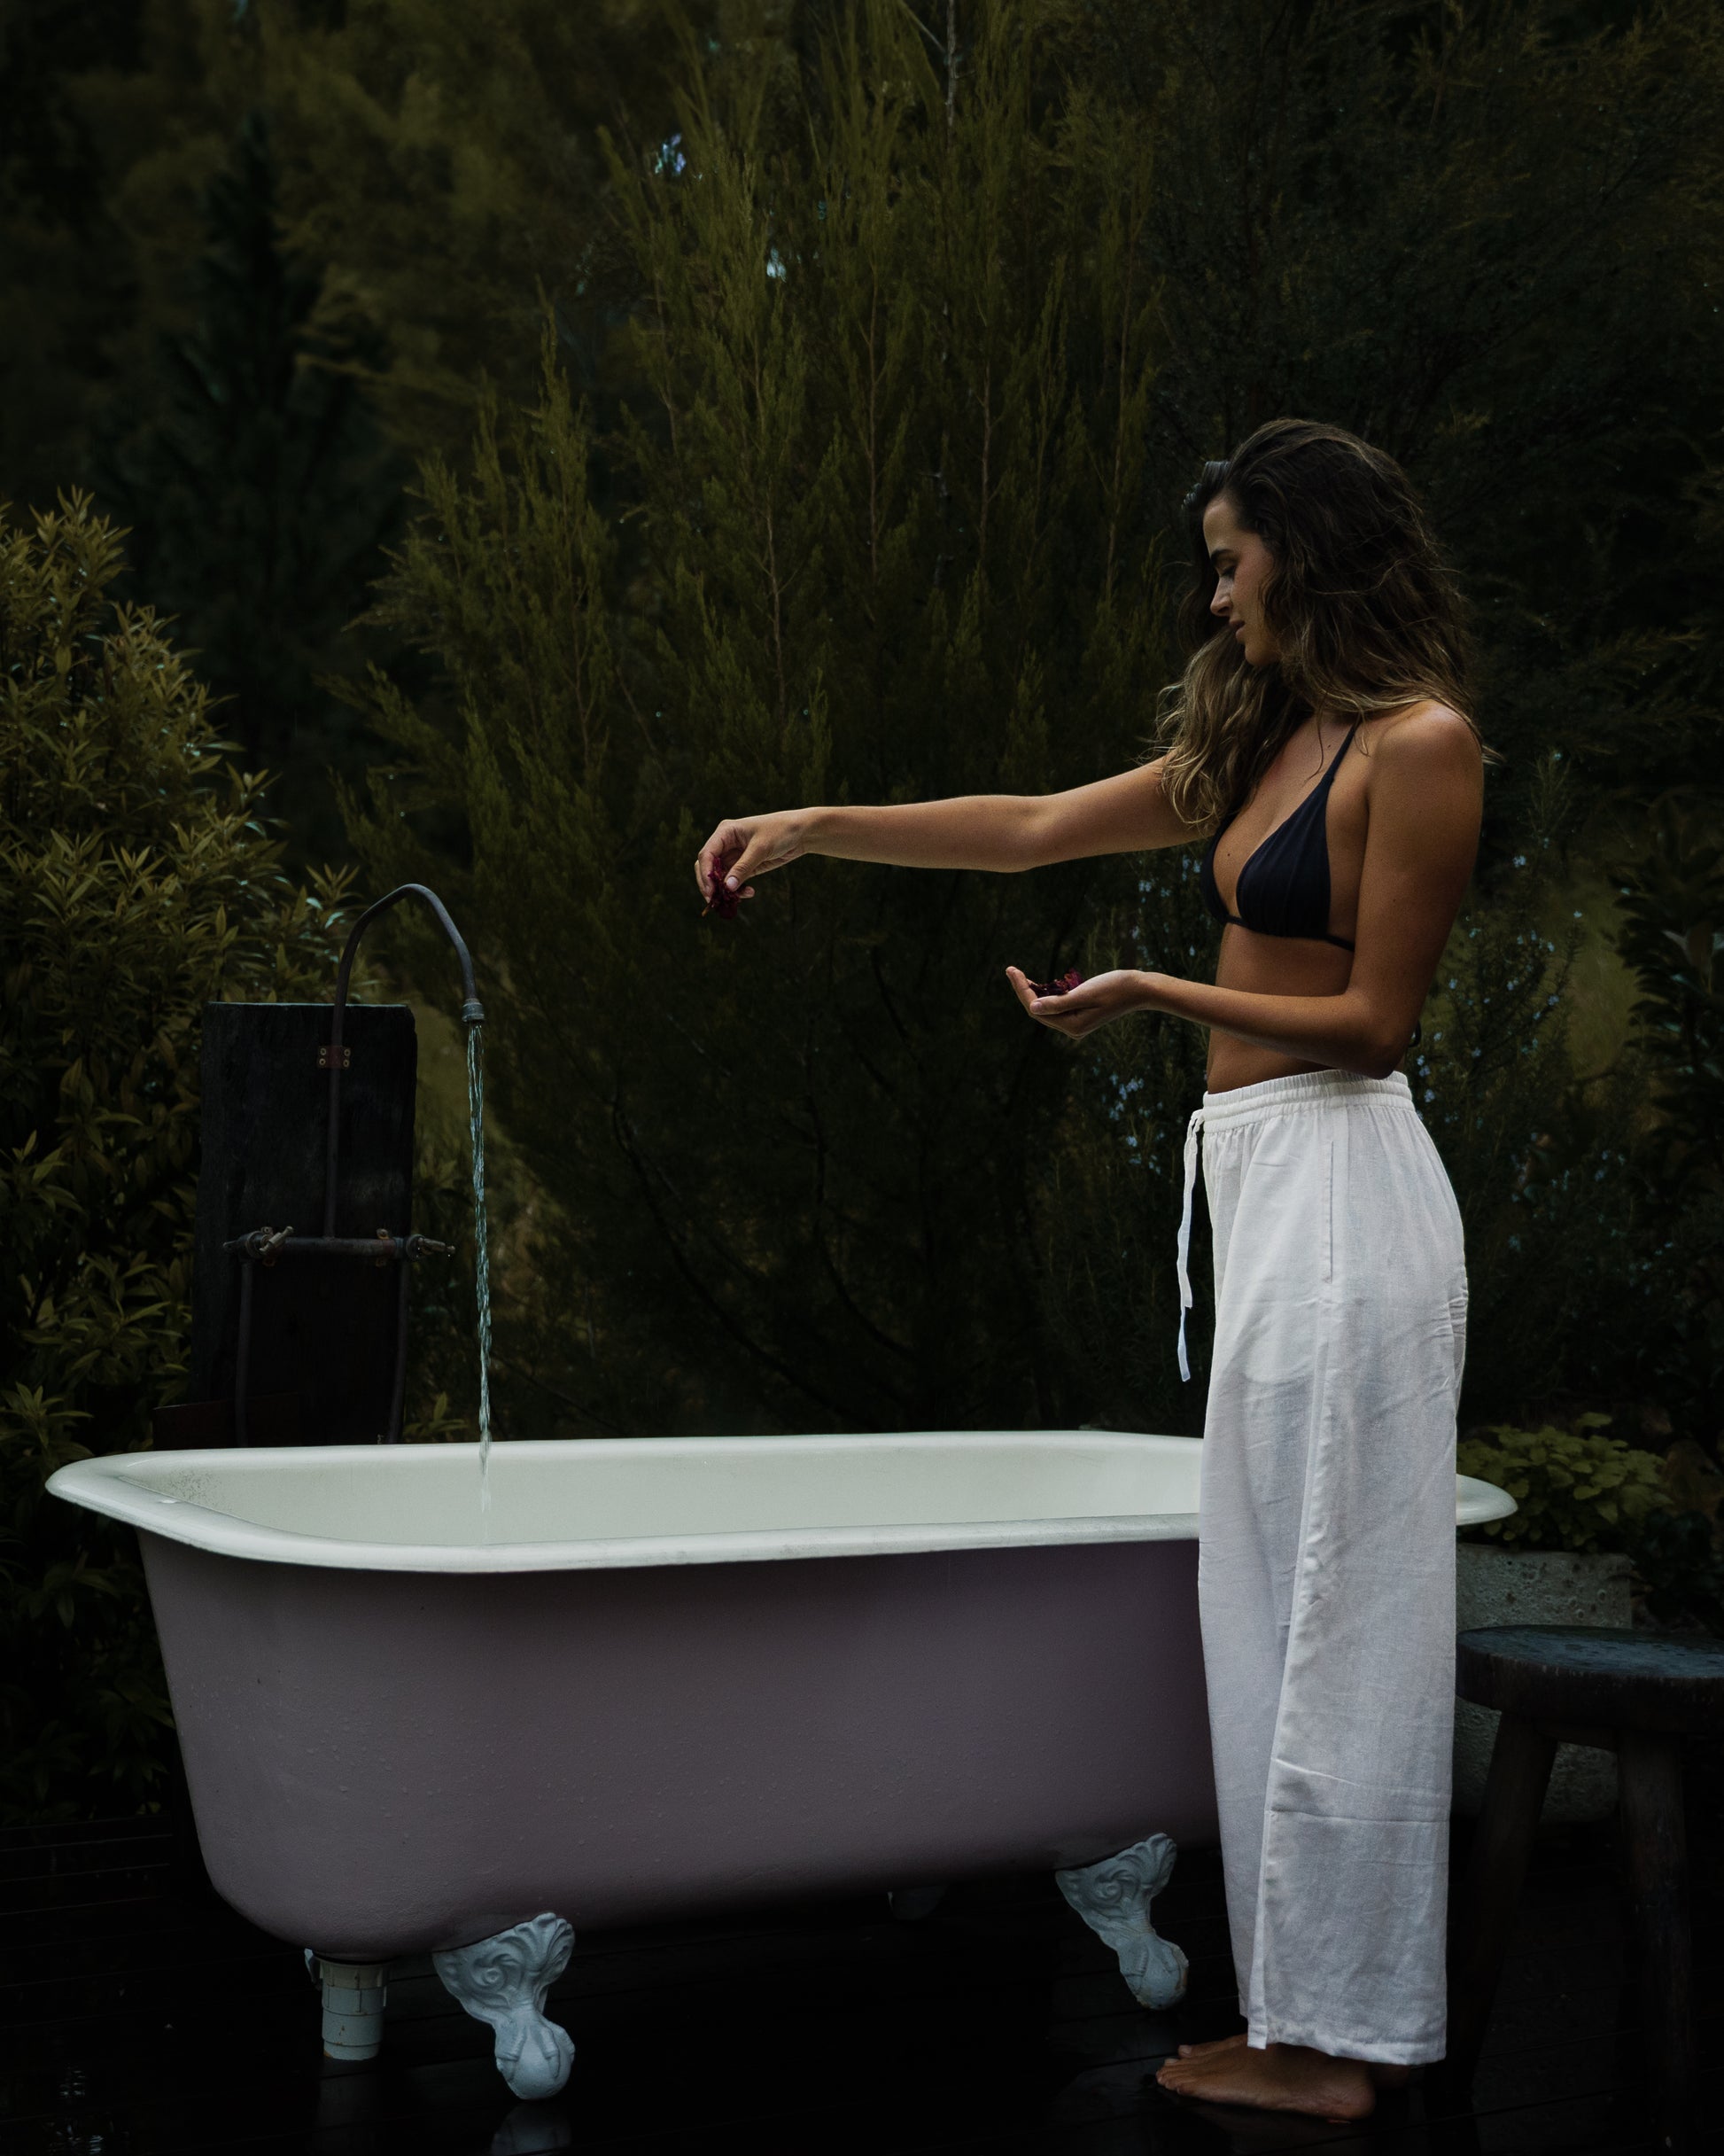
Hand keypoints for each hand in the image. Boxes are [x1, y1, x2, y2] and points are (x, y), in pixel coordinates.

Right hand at [693, 811, 809, 910]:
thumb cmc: (780, 832)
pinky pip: (733, 881)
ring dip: (726, 890)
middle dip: (710, 884)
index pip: (707, 854)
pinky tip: (749, 893)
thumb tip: (727, 887)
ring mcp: (734, 856)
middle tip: (716, 900)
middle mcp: (725, 844)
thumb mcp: (761, 849)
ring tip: (740, 897)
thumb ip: (743, 867)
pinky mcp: (744, 866)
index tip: (710, 891)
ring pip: (720, 878)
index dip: (705, 873)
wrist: (799, 833)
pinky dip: (737, 890)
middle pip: (707, 867)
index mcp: (725, 832)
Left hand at [1005, 965, 1152, 1037]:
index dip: (1021, 990)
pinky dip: (1047, 994)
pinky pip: (1056, 1005)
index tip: (1012, 971)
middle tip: (1011, 969)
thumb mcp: (1085, 994)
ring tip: (1019, 974)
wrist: (1141, 989)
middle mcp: (1072, 1028)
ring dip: (1033, 992)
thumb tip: (1032, 1007)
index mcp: (1072, 1026)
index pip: (1036, 1010)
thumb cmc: (1116, 988)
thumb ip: (1058, 1002)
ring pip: (1046, 1008)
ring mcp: (1076, 1022)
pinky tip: (1038, 983)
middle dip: (1023, 990)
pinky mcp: (1080, 1014)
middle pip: (1038, 1010)